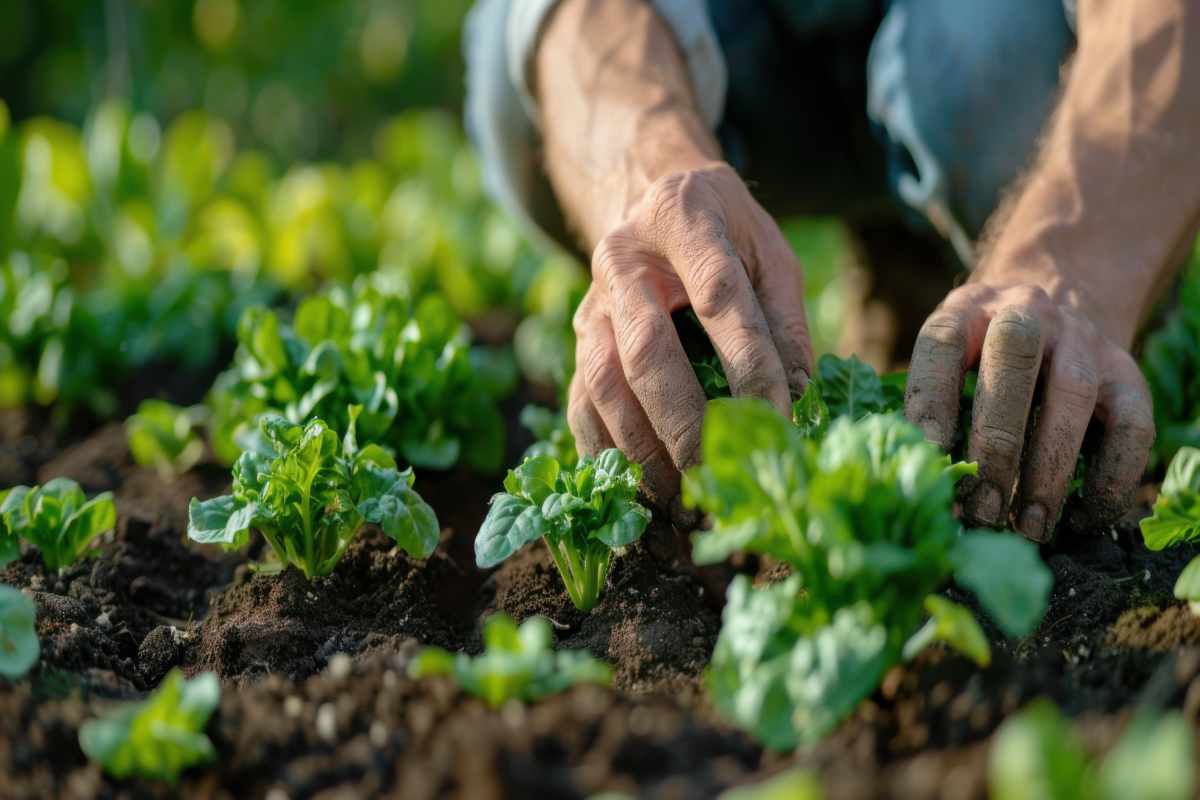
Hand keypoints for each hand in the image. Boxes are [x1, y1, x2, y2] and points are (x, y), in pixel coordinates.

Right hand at [568, 163, 813, 504]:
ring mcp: (591, 304)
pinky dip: (607, 452)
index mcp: (682, 219)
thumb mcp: (769, 253)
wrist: (652, 200)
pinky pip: (581, 404)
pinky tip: (638, 487)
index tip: (777, 416)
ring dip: (640, 445)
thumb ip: (785, 321)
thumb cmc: (726, 232)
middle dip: (684, 419)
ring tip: (680, 493)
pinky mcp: (578, 342)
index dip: (747, 360)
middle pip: (646, 349)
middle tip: (718, 470)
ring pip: (603, 382)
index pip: (718, 294)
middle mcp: (623, 260)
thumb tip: (799, 400)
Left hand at [905, 280, 1154, 540]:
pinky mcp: (1127, 372)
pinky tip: (1087, 515)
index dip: (931, 401)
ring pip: (1074, 394)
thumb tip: (919, 480)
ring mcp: (1082, 339)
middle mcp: (1026, 313)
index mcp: (966, 310)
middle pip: (1014, 359)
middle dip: (997, 442)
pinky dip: (1113, 475)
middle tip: (982, 508)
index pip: (941, 343)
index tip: (929, 458)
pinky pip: (1133, 424)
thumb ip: (930, 405)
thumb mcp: (948, 357)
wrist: (1061, 295)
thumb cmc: (982, 352)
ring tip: (1031, 525)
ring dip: (1051, 469)